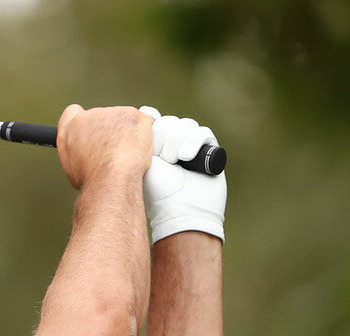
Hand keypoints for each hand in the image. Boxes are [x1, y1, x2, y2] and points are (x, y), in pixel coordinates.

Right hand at [56, 104, 151, 190]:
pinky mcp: (133, 115)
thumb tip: (84, 149)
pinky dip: (144, 134)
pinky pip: (143, 122)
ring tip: (126, 156)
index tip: (94, 134)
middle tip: (114, 153)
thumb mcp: (72, 165)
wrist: (111, 179)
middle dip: (110, 131)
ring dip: (127, 134)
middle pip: (103, 118)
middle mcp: (91, 115)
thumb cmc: (92, 179)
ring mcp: (114, 113)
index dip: (86, 123)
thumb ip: (76, 148)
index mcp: (72, 126)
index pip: (75, 112)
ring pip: (124, 120)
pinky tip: (139, 151)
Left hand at [139, 106, 225, 241]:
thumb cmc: (158, 193)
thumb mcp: (143, 163)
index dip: (155, 128)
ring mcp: (191, 148)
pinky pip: (202, 132)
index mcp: (155, 148)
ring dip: (179, 141)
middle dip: (166, 138)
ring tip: (176, 161)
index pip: (157, 122)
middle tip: (164, 160)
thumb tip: (147, 109)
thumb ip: (140, 139)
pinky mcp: (208, 150)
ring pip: (186, 125)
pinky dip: (194, 141)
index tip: (151, 144)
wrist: (183, 211)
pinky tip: (187, 158)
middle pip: (170, 122)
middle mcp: (173, 146)